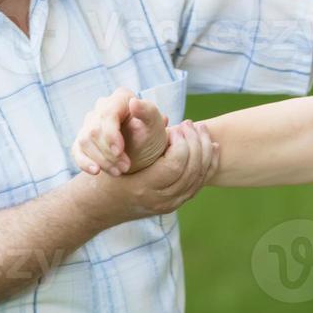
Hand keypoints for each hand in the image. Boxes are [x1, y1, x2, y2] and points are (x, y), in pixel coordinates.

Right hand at [70, 88, 167, 175]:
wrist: (146, 154)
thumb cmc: (152, 137)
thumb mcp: (155, 125)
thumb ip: (148, 112)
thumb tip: (133, 102)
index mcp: (121, 98)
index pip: (107, 114)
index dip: (111, 134)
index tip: (119, 151)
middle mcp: (103, 107)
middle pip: (94, 130)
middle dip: (109, 152)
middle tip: (125, 167)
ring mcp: (91, 123)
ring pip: (84, 141)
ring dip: (101, 160)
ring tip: (118, 171)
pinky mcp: (83, 139)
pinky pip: (77, 150)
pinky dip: (84, 162)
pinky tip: (96, 171)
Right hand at [72, 120, 216, 224]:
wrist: (100, 206)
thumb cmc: (106, 172)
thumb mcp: (114, 152)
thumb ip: (131, 131)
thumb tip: (144, 106)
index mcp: (143, 186)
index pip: (176, 164)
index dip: (181, 143)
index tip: (176, 128)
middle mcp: (158, 199)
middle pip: (191, 171)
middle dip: (196, 143)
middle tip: (190, 123)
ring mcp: (169, 204)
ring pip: (199, 178)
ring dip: (205, 150)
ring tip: (200, 129)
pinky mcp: (175, 204)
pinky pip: (200, 184)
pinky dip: (209, 164)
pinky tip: (212, 146)